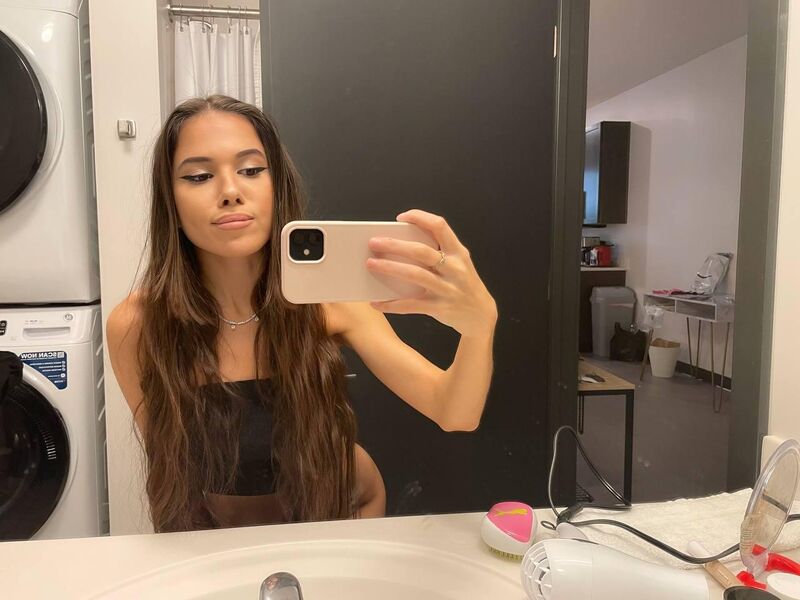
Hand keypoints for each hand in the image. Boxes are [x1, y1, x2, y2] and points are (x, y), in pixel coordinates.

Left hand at [366, 209, 497, 337]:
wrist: (481, 314)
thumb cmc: (462, 284)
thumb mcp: (458, 264)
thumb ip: (437, 253)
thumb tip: (399, 245)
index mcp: (458, 252)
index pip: (439, 226)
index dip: (419, 218)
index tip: (401, 217)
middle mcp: (454, 268)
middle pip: (421, 251)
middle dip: (395, 245)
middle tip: (373, 242)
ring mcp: (447, 289)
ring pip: (414, 275)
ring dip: (390, 268)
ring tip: (370, 264)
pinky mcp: (440, 308)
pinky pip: (411, 305)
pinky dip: (391, 304)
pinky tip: (376, 303)